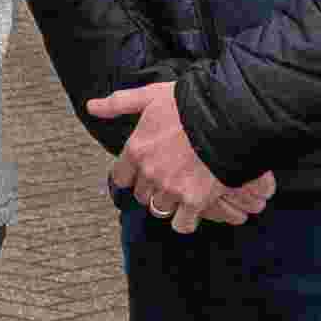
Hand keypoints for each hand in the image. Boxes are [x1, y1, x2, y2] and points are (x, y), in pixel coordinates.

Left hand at [83, 80, 273, 234]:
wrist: (228, 116)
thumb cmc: (189, 103)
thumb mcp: (150, 96)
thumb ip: (119, 104)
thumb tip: (91, 107)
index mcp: (136, 149)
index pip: (120, 177)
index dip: (130, 175)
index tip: (140, 172)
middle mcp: (150, 173)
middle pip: (141, 194)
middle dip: (151, 187)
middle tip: (167, 177)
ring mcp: (172, 189)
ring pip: (159, 209)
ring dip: (168, 202)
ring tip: (181, 189)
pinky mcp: (194, 201)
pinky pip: (182, 224)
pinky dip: (186, 220)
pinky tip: (192, 209)